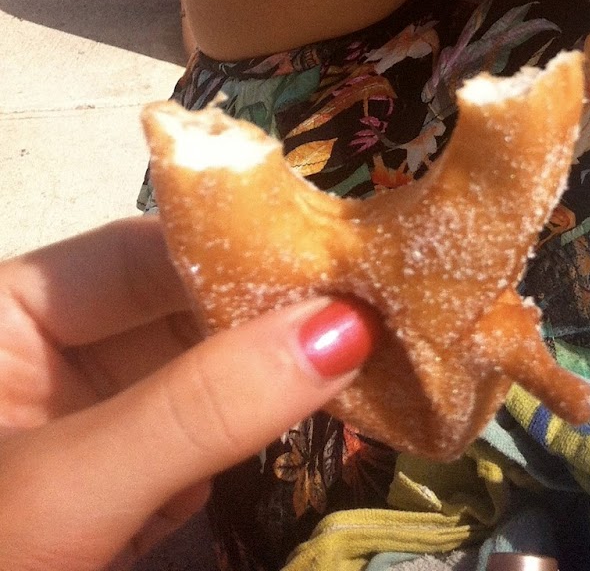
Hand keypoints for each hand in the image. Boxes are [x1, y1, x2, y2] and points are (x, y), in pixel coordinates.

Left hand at [0, 218, 376, 570]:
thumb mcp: (66, 489)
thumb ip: (199, 408)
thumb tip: (346, 325)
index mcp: (12, 305)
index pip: (154, 249)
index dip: (255, 251)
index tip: (362, 264)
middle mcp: (55, 344)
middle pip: (191, 304)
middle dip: (285, 316)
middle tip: (400, 317)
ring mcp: (90, 416)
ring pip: (209, 371)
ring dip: (289, 376)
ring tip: (392, 361)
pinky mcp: (119, 484)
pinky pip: (206, 436)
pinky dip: (267, 434)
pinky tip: (341, 420)